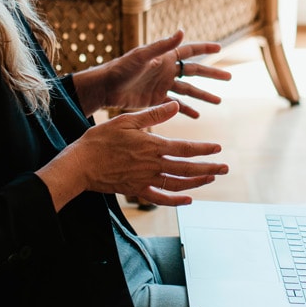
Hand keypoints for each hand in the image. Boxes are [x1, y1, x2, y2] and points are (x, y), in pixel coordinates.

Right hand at [37, 102, 227, 207]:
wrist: (80, 164)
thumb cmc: (101, 139)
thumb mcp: (126, 120)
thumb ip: (153, 115)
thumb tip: (175, 105)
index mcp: (153, 146)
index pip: (185, 148)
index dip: (204, 149)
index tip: (218, 148)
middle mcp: (153, 165)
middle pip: (187, 168)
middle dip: (209, 168)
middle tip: (225, 168)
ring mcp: (145, 180)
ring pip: (178, 184)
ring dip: (197, 182)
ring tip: (211, 179)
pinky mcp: (136, 191)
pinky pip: (160, 198)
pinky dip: (176, 201)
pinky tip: (189, 200)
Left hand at [95, 31, 232, 117]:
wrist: (106, 87)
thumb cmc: (122, 68)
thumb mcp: (143, 55)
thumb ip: (163, 45)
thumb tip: (182, 30)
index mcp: (165, 57)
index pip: (189, 50)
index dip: (205, 48)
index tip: (221, 47)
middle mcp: (166, 70)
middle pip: (194, 72)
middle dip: (212, 74)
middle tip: (230, 77)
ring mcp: (162, 86)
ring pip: (188, 91)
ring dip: (203, 95)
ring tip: (219, 101)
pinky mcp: (156, 100)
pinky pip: (175, 105)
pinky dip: (186, 110)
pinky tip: (197, 116)